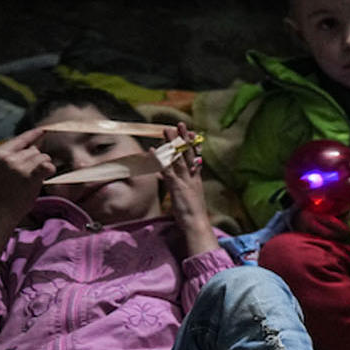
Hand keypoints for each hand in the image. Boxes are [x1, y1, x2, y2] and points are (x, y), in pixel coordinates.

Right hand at [0, 127, 55, 223]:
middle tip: (28, 176)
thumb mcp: (1, 169)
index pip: (20, 139)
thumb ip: (14, 157)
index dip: (33, 135)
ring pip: (43, 157)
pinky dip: (50, 171)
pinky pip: (48, 166)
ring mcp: (18, 166)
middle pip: (35, 150)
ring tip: (32, 180)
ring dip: (43, 167)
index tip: (44, 129)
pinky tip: (43, 178)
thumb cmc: (2, 192)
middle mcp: (8, 157)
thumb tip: (36, 147)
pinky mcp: (29, 175)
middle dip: (37, 160)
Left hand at [161, 123, 215, 252]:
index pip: (196, 158)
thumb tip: (175, 184)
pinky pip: (166, 171)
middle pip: (187, 154)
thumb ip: (183, 189)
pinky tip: (153, 150)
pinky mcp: (177, 187)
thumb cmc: (193, 216)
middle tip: (180, 123)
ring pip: (177, 158)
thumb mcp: (189, 199)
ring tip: (166, 129)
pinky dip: (159, 160)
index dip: (193, 145)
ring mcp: (184, 181)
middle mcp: (192, 178)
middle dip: (184, 138)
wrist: (197, 225)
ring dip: (171, 143)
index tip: (191, 133)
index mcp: (196, 180)